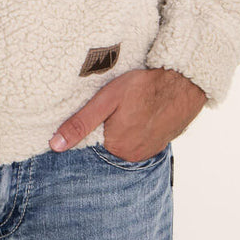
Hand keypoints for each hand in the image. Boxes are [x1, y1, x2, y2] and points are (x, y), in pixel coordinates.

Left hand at [49, 68, 205, 160]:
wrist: (183, 83)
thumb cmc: (144, 87)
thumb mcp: (107, 99)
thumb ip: (81, 122)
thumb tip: (55, 145)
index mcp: (116, 147)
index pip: (90, 143)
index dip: (89, 127)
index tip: (96, 112)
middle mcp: (131, 156)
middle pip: (107, 144)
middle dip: (106, 128)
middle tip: (115, 107)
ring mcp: (147, 152)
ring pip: (123, 143)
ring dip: (122, 130)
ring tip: (128, 109)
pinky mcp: (158, 145)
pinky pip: (139, 141)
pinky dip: (136, 131)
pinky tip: (139, 114)